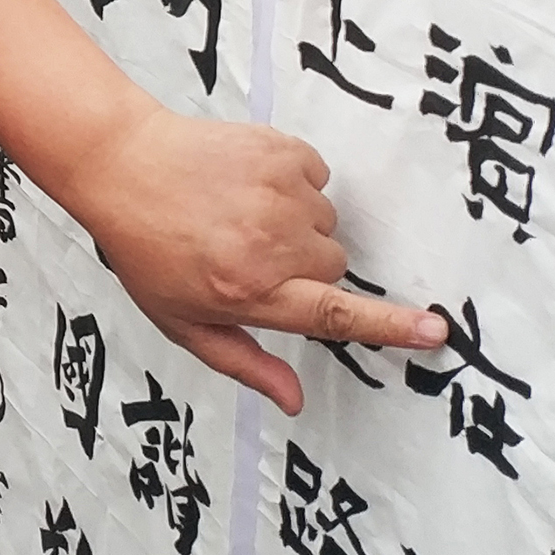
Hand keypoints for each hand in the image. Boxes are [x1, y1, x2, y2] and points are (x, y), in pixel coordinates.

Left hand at [63, 106, 442, 414]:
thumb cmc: (146, 249)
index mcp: (250, 292)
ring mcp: (278, 194)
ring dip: (297, 223)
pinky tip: (247, 185)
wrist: (119, 165)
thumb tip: (293, 403)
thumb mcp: (181, 321)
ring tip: (239, 215)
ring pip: (326, 222)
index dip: (390, 326)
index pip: (335, 316)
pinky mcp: (280, 151)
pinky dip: (293, 182)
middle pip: (335, 266)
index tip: (435, 330)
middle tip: (249, 255)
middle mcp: (271, 245)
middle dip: (305, 267)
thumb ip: (243, 362)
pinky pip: (318, 176)